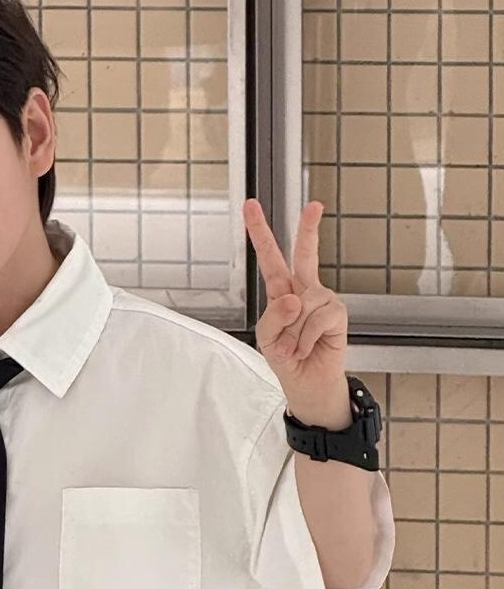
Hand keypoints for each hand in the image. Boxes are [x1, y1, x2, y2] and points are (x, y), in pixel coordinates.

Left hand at [242, 199, 347, 406]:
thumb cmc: (286, 357)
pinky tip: (307, 348)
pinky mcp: (337, 313)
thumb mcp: (266, 339)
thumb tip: (294, 299)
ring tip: (295, 346)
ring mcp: (322, 299)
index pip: (270, 259)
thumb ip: (272, 318)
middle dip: (309, 229)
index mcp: (281, 291)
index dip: (260, 233)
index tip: (251, 206)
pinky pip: (316, 319)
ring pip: (302, 305)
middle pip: (305, 255)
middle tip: (314, 205)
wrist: (307, 383)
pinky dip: (305, 339)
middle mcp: (303, 290)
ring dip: (293, 333)